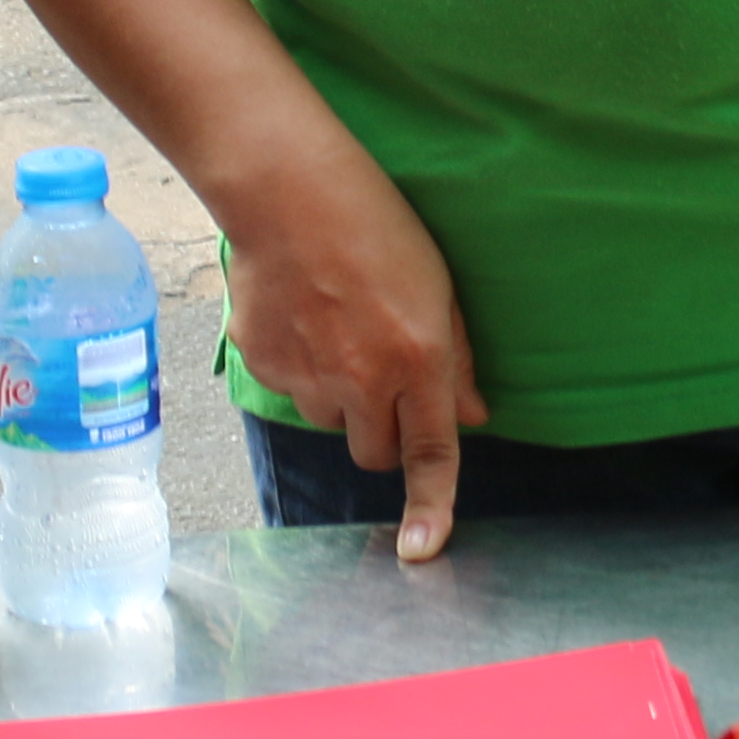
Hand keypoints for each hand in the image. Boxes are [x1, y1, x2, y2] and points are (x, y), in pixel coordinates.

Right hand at [215, 145, 486, 561]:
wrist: (287, 189)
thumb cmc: (375, 222)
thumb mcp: (439, 284)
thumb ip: (457, 358)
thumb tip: (473, 415)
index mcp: (417, 361)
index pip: (430, 456)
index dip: (431, 509)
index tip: (423, 550)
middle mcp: (362, 380)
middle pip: (375, 452)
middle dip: (383, 429)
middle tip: (382, 375)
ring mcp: (308, 376)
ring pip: (331, 420)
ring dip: (340, 396)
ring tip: (337, 326)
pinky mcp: (264, 362)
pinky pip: (290, 388)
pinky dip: (299, 366)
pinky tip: (302, 313)